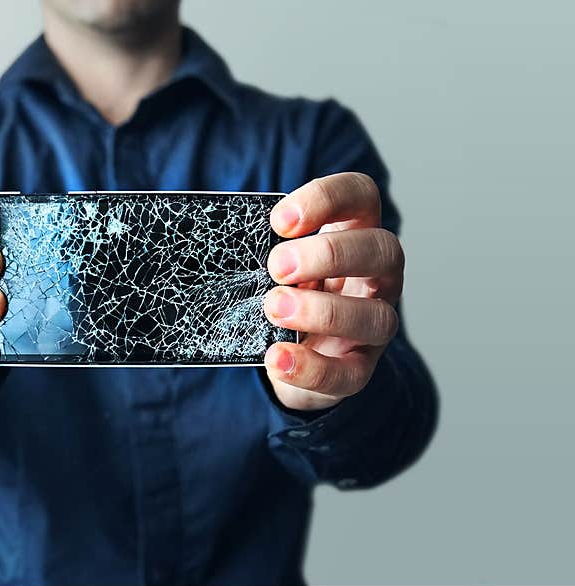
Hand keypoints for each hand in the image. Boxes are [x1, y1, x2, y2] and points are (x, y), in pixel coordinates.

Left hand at [263, 172, 403, 410]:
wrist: (290, 355)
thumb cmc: (285, 291)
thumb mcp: (275, 263)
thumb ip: (261, 250)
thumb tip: (217, 244)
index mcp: (354, 235)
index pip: (361, 196)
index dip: (327, 199)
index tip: (280, 220)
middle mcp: (376, 276)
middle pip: (382, 249)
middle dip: (328, 254)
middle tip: (276, 267)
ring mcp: (374, 323)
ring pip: (376, 316)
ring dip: (323, 312)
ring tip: (274, 308)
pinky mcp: (358, 368)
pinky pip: (350, 374)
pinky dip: (312, 368)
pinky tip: (277, 358)